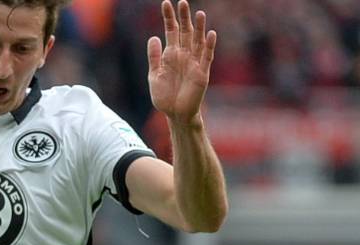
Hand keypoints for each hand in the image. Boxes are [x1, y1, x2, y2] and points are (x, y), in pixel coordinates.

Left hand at [147, 0, 215, 125]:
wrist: (174, 114)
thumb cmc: (164, 96)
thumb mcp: (154, 75)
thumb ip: (154, 57)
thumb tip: (153, 37)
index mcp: (171, 54)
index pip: (171, 31)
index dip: (169, 18)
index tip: (166, 3)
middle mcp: (184, 55)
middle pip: (185, 32)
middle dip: (184, 17)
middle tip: (182, 2)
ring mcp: (194, 63)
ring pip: (197, 41)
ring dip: (199, 28)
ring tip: (199, 14)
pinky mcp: (202, 73)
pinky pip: (206, 57)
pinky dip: (208, 46)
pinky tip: (209, 34)